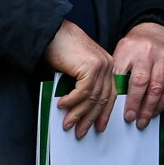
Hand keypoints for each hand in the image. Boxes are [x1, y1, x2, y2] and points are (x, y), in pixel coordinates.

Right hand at [44, 20, 115, 138]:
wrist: (53, 32)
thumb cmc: (62, 49)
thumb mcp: (78, 70)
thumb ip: (83, 85)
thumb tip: (80, 110)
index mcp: (108, 66)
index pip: (111, 95)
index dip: (104, 113)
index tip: (98, 127)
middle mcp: (108, 65)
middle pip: (103, 99)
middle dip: (90, 118)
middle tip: (81, 132)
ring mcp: (101, 65)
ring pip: (92, 98)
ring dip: (78, 113)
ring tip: (68, 124)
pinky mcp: (91, 67)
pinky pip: (83, 92)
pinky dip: (72, 101)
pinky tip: (62, 105)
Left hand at [112, 22, 163, 128]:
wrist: (156, 32)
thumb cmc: (135, 47)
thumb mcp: (120, 54)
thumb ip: (117, 74)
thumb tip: (113, 100)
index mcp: (131, 49)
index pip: (131, 78)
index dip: (130, 100)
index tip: (127, 115)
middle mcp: (150, 52)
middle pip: (147, 84)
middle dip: (141, 106)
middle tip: (136, 121)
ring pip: (160, 88)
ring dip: (153, 107)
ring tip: (145, 120)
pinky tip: (156, 110)